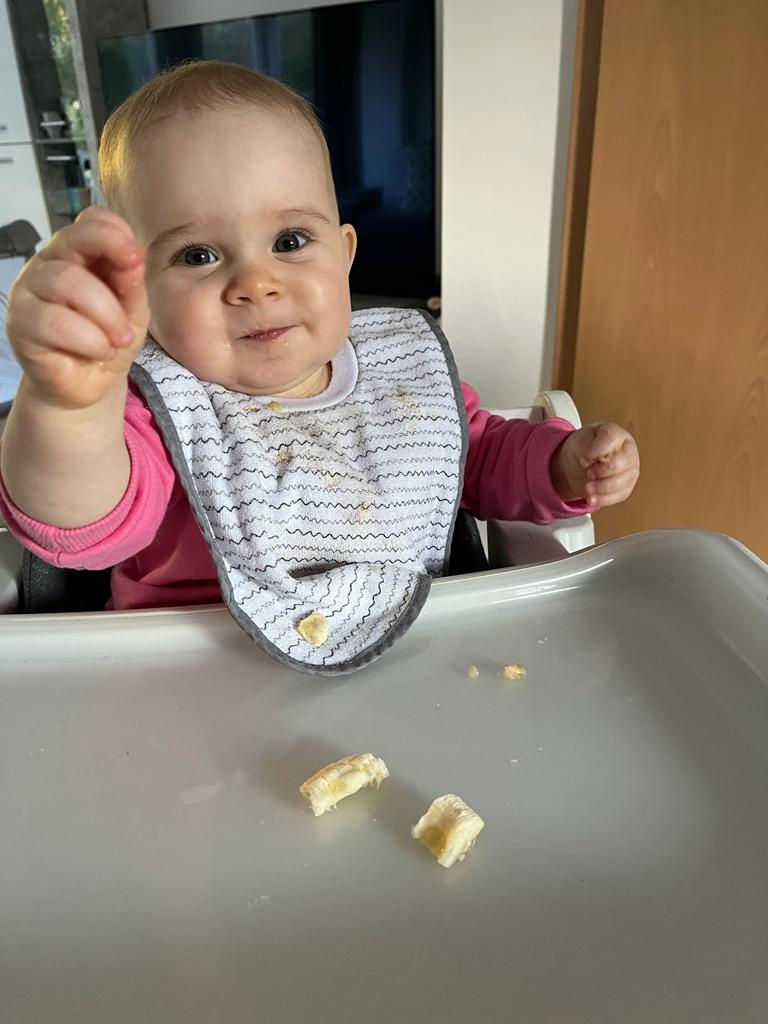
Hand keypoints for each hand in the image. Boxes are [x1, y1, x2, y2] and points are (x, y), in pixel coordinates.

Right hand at [6, 205, 148, 409]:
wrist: (89, 385)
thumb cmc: (107, 340)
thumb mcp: (132, 310)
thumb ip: (131, 282)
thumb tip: (133, 256)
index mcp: (77, 254)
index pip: (89, 221)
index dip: (114, 233)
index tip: (135, 258)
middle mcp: (48, 265)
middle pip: (73, 241)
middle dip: (113, 271)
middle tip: (133, 307)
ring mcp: (28, 291)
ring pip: (67, 282)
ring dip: (106, 316)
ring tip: (118, 340)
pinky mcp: (20, 324)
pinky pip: (56, 321)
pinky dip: (90, 340)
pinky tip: (99, 351)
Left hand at [551, 422, 639, 509]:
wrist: (578, 465)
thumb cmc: (582, 448)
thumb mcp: (579, 440)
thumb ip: (586, 446)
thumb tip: (591, 460)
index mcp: (617, 435)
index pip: (612, 439)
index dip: (597, 451)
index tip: (584, 458)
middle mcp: (628, 452)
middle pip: (622, 463)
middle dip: (603, 471)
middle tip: (589, 473)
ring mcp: (629, 471)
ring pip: (623, 482)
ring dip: (602, 487)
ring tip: (588, 488)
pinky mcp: (625, 488)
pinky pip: (619, 496)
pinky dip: (603, 499)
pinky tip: (592, 499)